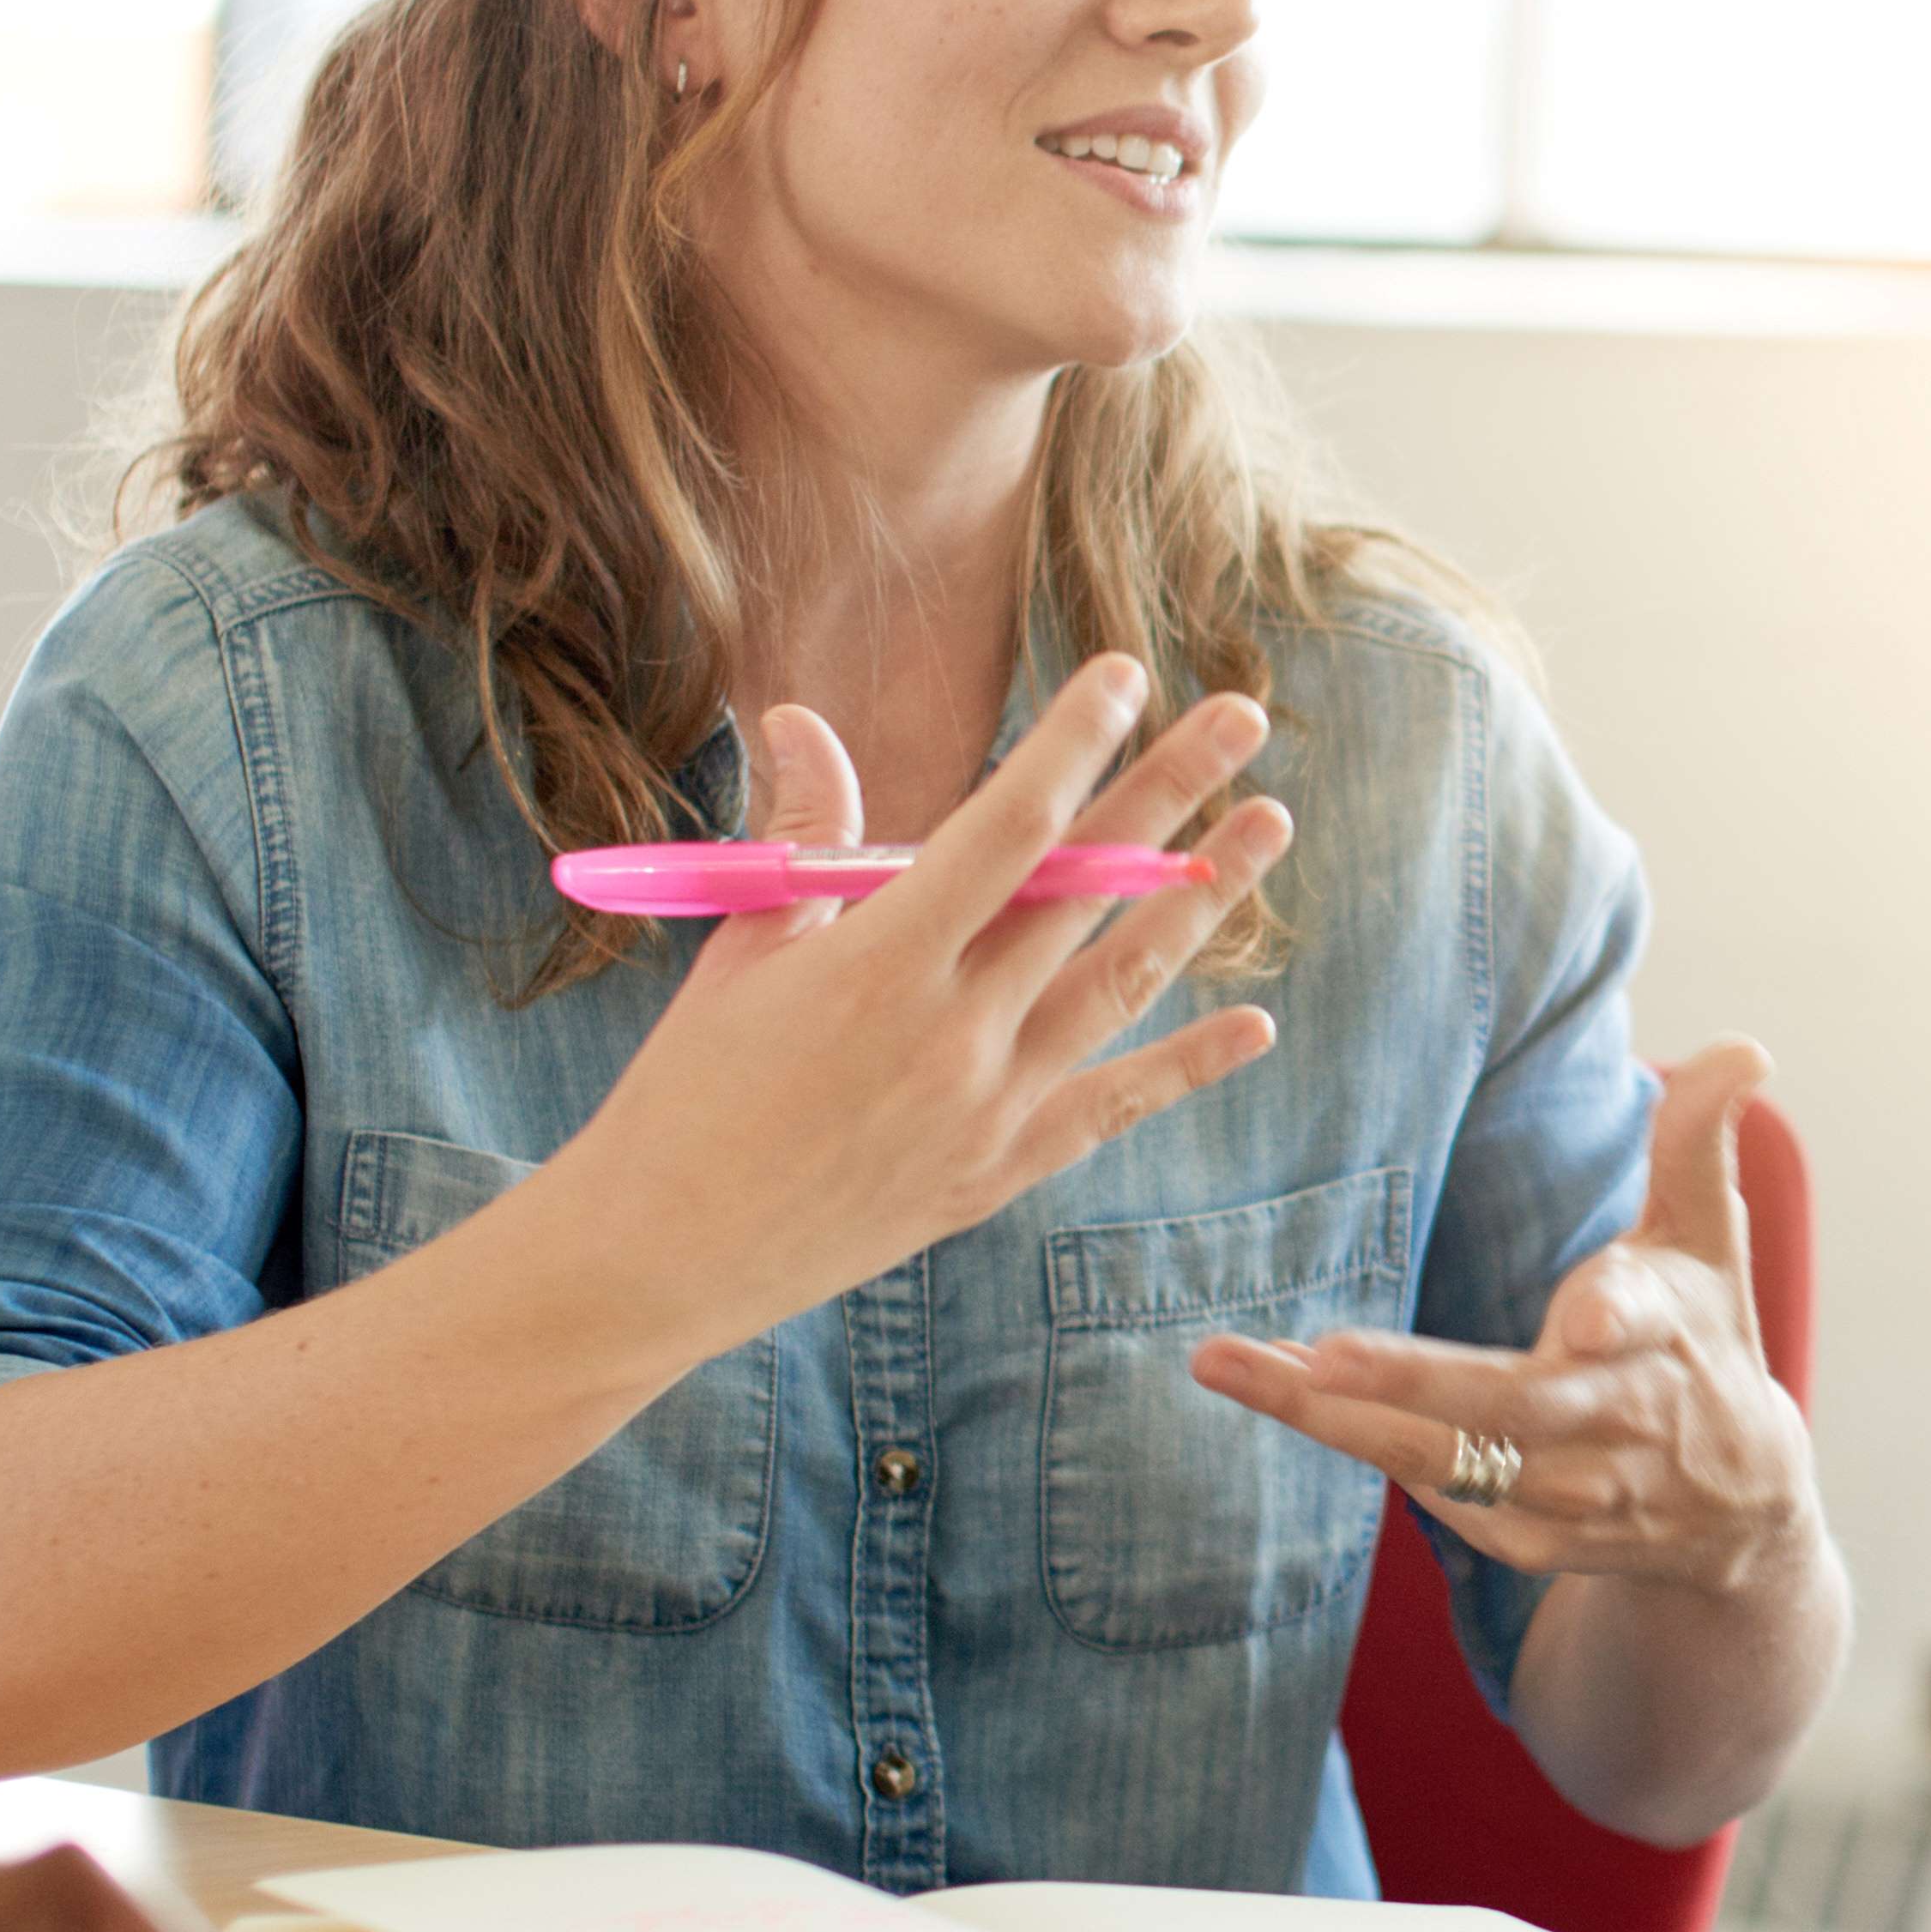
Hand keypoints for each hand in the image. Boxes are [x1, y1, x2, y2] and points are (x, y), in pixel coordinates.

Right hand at [536, 659, 1293, 1372]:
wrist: (662, 1257)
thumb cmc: (685, 1091)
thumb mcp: (738, 948)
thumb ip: (801, 833)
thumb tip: (805, 718)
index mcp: (879, 962)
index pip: (1003, 827)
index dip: (1071, 744)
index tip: (1123, 674)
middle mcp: (953, 1032)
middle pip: (1086, 888)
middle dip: (1170, 793)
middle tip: (1243, 717)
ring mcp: (988, 1107)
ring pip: (1123, 983)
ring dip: (1201, 901)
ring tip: (1268, 827)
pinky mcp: (1000, 1170)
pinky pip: (1114, 1105)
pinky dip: (1187, 1065)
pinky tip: (1254, 1024)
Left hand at [1187, 1041, 1821, 1600]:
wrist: (1737, 1509)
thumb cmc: (1706, 1339)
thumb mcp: (1712, 1242)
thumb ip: (1699, 1142)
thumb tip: (1743, 1048)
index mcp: (1666, 1334)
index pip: (1649, 1321)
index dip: (1622, 1316)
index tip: (1591, 1316)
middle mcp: (1619, 1423)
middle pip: (1506, 1405)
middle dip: (1407, 1380)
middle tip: (1314, 1352)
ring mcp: (1574, 1494)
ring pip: (1442, 1461)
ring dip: (1333, 1419)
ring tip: (1228, 1365)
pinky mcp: (1534, 1541)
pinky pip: (1437, 1497)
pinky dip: (1364, 1448)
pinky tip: (1289, 1399)